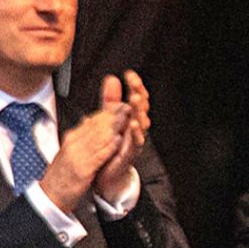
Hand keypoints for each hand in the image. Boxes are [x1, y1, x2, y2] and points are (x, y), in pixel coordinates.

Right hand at [38, 104, 127, 212]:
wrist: (50, 195)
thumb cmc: (62, 176)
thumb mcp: (71, 151)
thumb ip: (81, 137)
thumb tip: (89, 121)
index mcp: (72, 139)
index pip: (92, 121)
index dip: (108, 112)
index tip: (121, 105)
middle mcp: (74, 145)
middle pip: (96, 126)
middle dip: (113, 115)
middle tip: (127, 106)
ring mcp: (77, 156)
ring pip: (98, 137)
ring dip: (113, 127)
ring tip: (126, 118)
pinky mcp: (82, 170)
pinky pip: (97, 155)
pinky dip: (108, 146)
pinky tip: (118, 140)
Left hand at [93, 71, 149, 202]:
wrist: (107, 173)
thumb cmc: (112, 145)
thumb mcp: (109, 118)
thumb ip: (110, 99)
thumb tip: (112, 78)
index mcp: (131, 116)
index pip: (136, 97)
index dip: (135, 85)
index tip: (129, 73)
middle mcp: (136, 126)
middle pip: (141, 107)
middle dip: (139, 94)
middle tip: (134, 84)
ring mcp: (135, 139)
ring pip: (141, 122)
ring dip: (139, 109)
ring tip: (135, 98)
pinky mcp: (131, 152)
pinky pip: (136, 141)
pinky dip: (135, 132)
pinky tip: (132, 123)